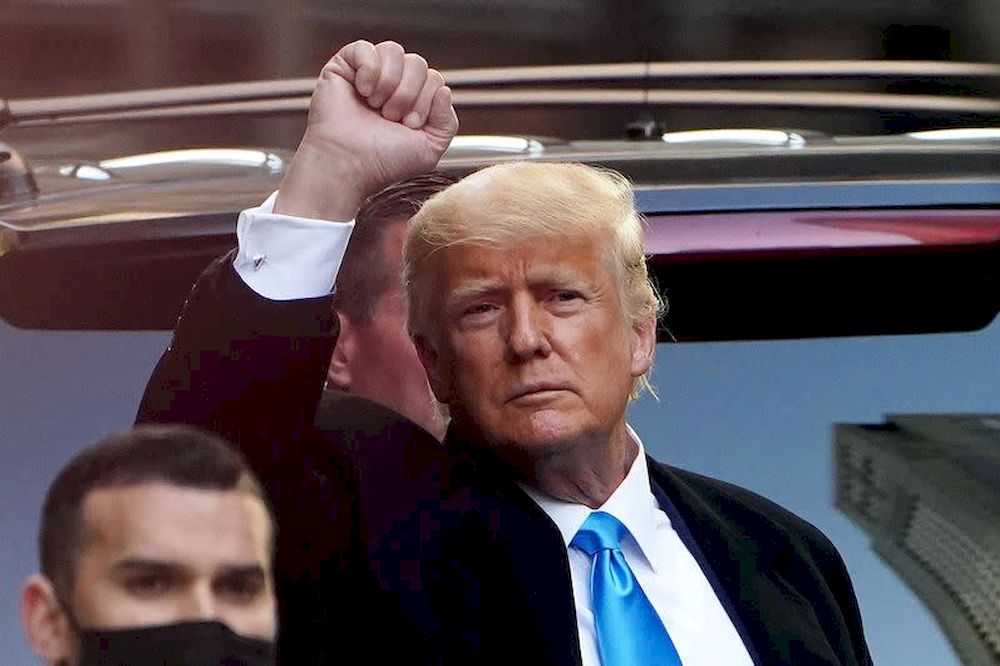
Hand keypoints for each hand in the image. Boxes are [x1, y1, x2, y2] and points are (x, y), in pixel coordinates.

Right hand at [275, 40, 458, 219]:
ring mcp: (368, 74)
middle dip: (408, 94)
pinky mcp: (344, 67)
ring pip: (394, 51)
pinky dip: (368, 70)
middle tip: (390, 117)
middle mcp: (392, 84)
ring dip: (389, 83)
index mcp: (412, 100)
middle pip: (417, 63)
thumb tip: (444, 90)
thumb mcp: (429, 148)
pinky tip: (361, 91)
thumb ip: (447, 122)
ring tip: (376, 106)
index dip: (425, 101)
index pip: (434, 79)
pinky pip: (365, 48)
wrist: (349, 164)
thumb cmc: (383, 161)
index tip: (408, 125)